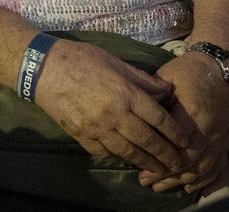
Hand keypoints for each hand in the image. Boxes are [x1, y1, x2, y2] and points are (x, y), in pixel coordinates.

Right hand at [33, 39, 200, 176]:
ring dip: (145, 162)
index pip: (158, 118)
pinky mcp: (81, 136)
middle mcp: (114, 114)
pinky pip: (104, 152)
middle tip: (178, 165)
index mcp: (126, 93)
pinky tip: (125, 159)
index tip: (186, 141)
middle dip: (165, 155)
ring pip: (127, 152)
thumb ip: (142, 79)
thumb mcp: (115, 62)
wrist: (42, 69)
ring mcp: (97, 128)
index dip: (175, 132)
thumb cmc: (81, 59)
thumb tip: (165, 90)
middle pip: (147, 140)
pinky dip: (117, 157)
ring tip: (157, 170)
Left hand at [141, 51, 228, 193]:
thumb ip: (153, 98)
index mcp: (193, 113)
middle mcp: (209, 129)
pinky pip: (216, 165)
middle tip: (144, 181)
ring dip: (180, 180)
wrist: (221, 68)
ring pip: (201, 167)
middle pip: (187, 161)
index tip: (139, 167)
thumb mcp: (167, 78)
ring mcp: (220, 137)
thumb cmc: (189, 71)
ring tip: (159, 187)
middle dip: (165, 175)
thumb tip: (134, 116)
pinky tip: (188, 187)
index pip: (174, 143)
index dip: (158, 158)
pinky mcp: (225, 140)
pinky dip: (203, 179)